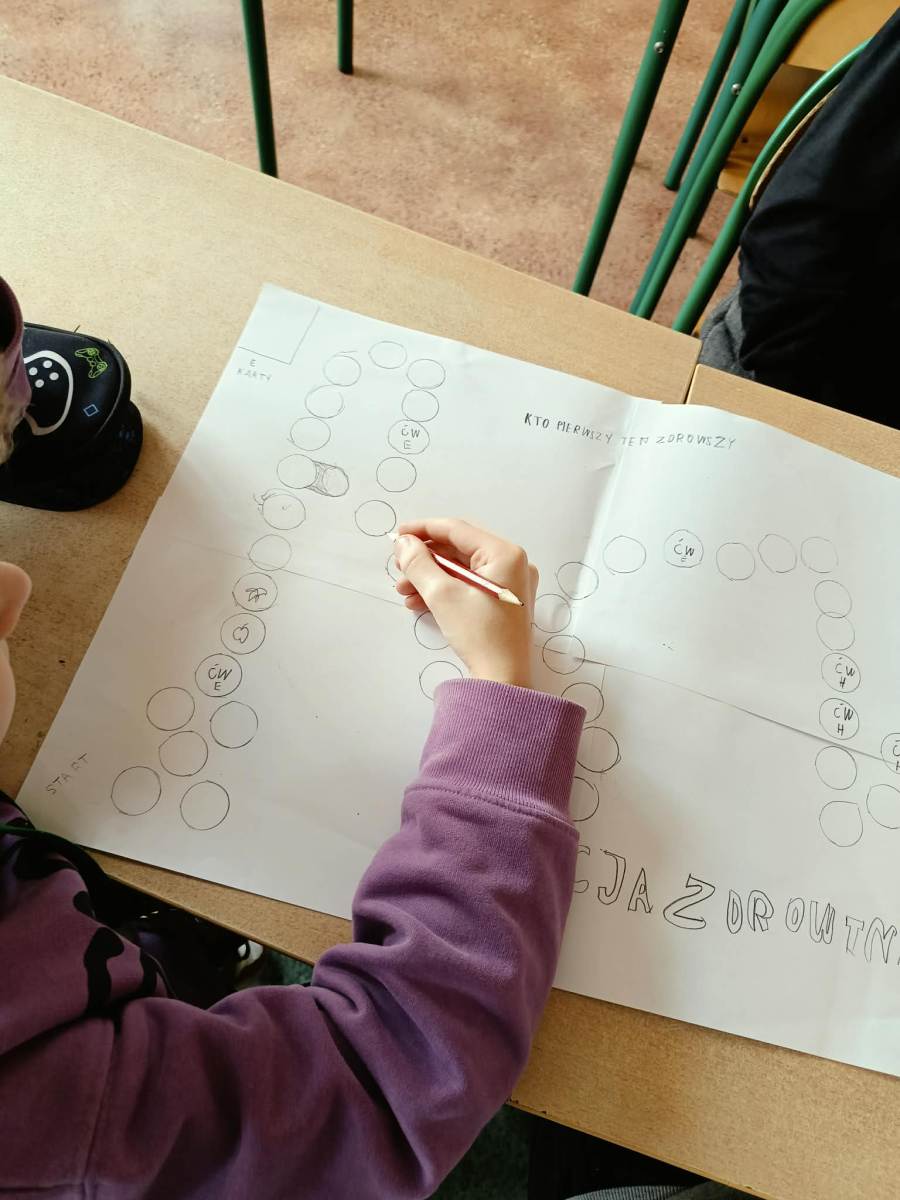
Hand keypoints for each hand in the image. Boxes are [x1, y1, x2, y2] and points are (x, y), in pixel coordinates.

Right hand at [394, 518, 537, 688]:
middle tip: (399, 567)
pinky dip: (445, 590)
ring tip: (404, 590)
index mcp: (505, 554)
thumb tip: (404, 543)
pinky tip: (420, 601)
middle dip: (425, 560)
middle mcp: (513, 563)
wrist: (502, 679)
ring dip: (430, 577)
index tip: (398, 536)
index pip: (457, 530)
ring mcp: (510, 583)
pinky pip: (470, 585)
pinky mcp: (504, 601)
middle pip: (459, 550)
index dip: (423, 530)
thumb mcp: (442, 594)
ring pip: (461, 569)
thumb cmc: (478, 634)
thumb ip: (419, 563)